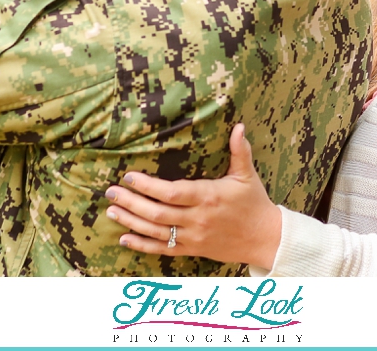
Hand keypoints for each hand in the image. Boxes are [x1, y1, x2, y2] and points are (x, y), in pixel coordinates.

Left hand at [104, 124, 282, 269]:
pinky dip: (142, 245)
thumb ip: (239, 150)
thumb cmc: (254, 203)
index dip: (148, 186)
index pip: (172, 193)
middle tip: (111, 191)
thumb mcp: (247, 175)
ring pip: (156, 232)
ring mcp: (193, 237)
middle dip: (132, 202)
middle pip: (158, 213)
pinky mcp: (192, 250)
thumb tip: (238, 126)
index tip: (130, 175)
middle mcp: (197, 219)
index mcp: (208, 197)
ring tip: (111, 210)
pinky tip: (124, 239)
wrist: (264, 239)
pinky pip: (163, 250)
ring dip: (131, 222)